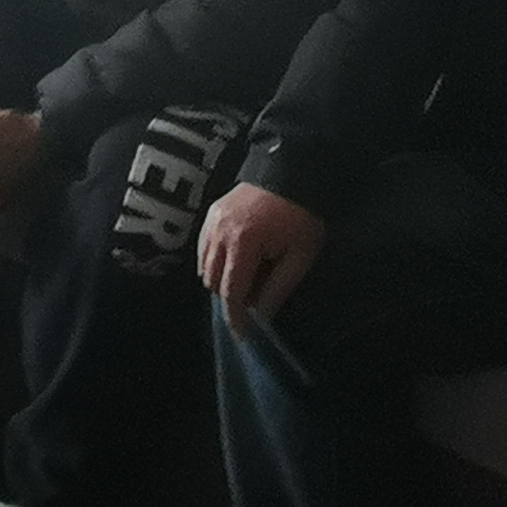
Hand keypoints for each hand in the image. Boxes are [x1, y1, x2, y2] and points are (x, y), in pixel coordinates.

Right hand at [195, 183, 324, 333]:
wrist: (294, 171)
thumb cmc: (302, 216)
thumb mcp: (300, 256)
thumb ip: (278, 288)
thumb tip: (262, 315)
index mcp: (243, 243)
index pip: (232, 292)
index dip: (236, 317)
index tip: (243, 335)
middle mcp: (220, 232)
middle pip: (214, 282)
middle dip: (231, 296)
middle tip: (255, 295)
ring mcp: (212, 220)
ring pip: (205, 266)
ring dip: (221, 279)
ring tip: (248, 275)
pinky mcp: (211, 212)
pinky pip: (203, 247)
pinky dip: (215, 261)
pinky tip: (236, 259)